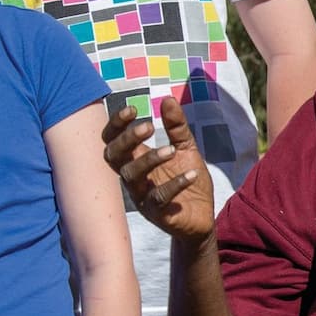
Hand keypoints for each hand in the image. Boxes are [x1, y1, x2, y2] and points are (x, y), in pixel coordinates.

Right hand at [101, 98, 215, 239]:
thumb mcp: (185, 149)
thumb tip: (168, 98)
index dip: (116, 125)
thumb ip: (176, 127)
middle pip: (112, 156)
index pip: (112, 141)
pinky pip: (158, 198)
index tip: (133, 109)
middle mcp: (133, 177)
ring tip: (172, 150)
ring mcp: (142, 196)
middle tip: (148, 126)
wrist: (203, 217)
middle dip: (127, 139)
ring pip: (130, 175)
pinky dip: (175, 184)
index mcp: (136, 159)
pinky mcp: (157, 214)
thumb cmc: (188, 180)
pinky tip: (193, 174)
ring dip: (150, 159)